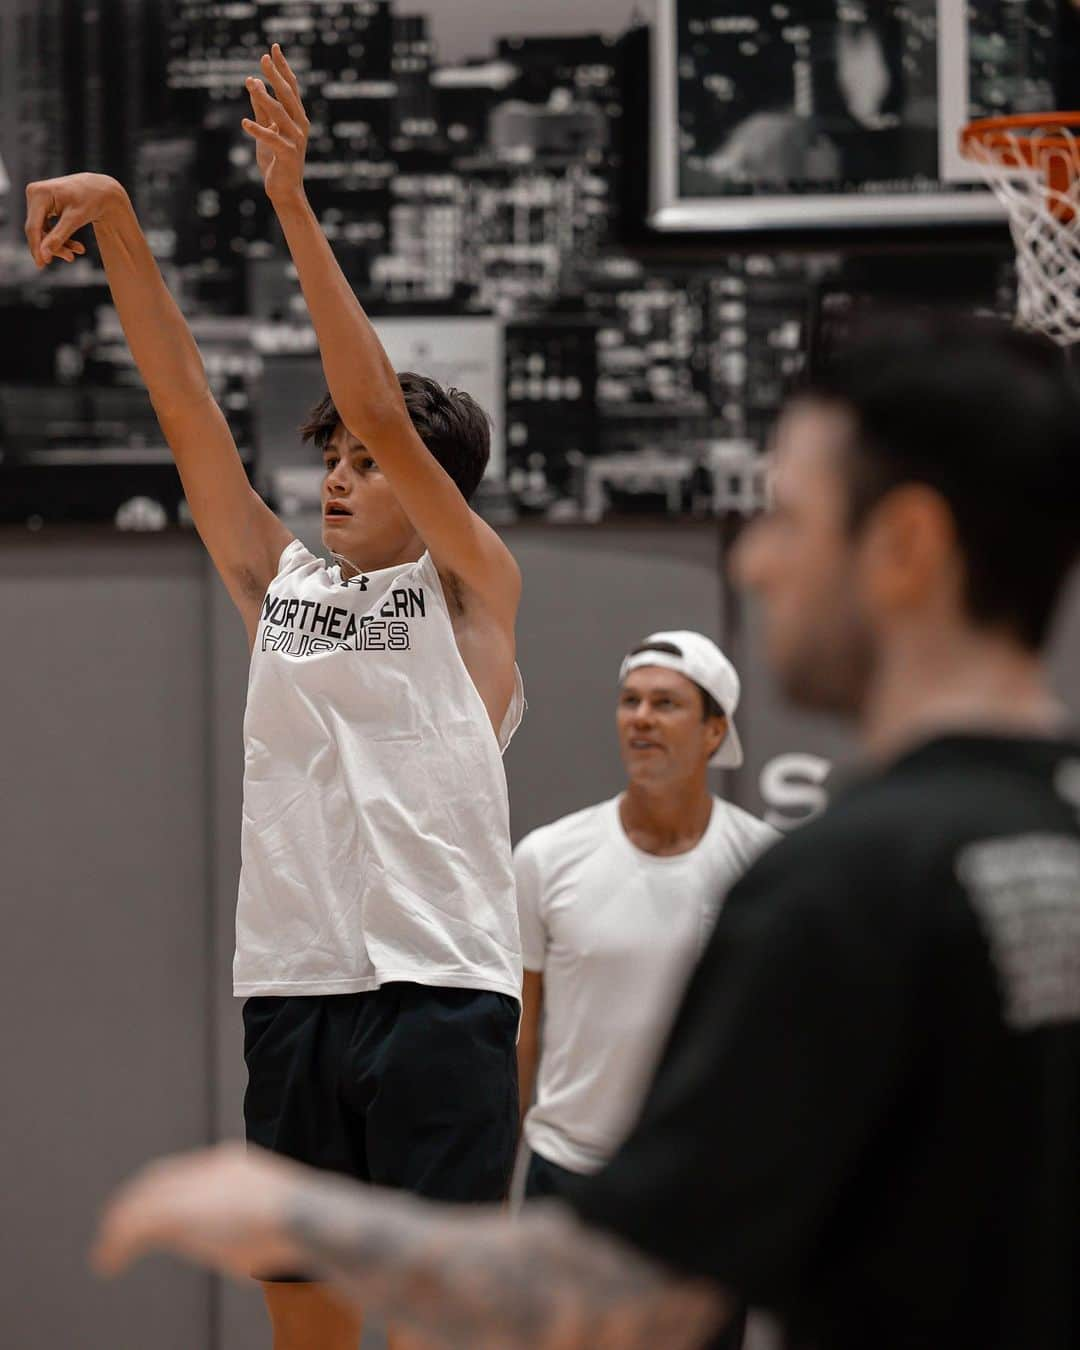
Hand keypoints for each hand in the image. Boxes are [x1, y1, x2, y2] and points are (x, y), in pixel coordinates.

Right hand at [24, 172, 121, 267]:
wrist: (99, 189)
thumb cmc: (90, 200)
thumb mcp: (76, 219)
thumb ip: (59, 236)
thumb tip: (44, 255)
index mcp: (39, 194)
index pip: (33, 227)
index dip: (37, 247)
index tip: (41, 265)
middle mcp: (34, 194)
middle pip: (37, 230)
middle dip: (53, 246)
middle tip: (71, 259)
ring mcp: (37, 200)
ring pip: (43, 231)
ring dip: (59, 244)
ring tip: (79, 251)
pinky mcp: (43, 206)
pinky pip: (48, 227)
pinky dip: (61, 238)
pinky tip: (76, 246)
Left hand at [92, 1142, 305, 1279]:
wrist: (303, 1217)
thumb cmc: (300, 1229)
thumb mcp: (273, 1221)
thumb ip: (256, 1223)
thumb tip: (256, 1248)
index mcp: (232, 1164)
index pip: (186, 1173)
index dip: (164, 1191)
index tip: (152, 1210)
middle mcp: (207, 1168)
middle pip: (160, 1180)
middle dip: (137, 1203)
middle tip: (116, 1226)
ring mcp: (192, 1187)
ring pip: (142, 1202)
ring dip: (120, 1228)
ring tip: (106, 1252)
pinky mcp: (174, 1211)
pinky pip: (133, 1227)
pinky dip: (116, 1245)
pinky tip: (108, 1262)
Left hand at [243, 44, 309, 204]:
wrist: (284, 190)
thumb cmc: (276, 159)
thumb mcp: (266, 128)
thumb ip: (261, 108)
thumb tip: (252, 82)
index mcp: (297, 117)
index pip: (291, 87)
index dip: (283, 67)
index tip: (273, 47)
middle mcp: (300, 125)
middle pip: (288, 95)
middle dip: (275, 76)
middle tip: (264, 58)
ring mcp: (296, 140)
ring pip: (279, 114)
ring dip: (264, 97)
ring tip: (251, 83)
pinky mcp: (287, 154)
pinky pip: (271, 139)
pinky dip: (258, 131)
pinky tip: (244, 123)